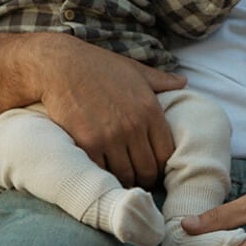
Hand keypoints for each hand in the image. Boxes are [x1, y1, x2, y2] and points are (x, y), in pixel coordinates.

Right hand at [33, 38, 184, 189]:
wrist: (62, 66)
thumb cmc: (99, 66)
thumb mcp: (136, 70)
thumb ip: (162, 80)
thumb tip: (183, 81)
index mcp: (150, 110)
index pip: (166, 153)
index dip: (162, 165)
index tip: (154, 167)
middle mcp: (134, 126)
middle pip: (148, 170)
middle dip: (144, 178)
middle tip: (137, 179)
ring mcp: (111, 136)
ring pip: (126, 175)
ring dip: (124, 180)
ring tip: (121, 179)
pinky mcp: (88, 143)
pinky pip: (102, 171)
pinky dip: (103, 174)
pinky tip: (101, 170)